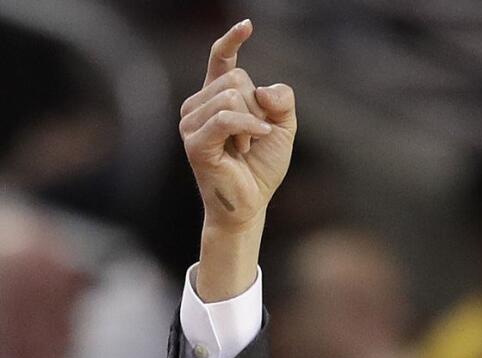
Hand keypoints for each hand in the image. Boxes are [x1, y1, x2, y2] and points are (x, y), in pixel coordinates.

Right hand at [179, 19, 295, 233]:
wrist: (252, 202)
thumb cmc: (262, 165)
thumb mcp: (283, 127)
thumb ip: (281, 100)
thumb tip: (262, 88)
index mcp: (217, 97)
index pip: (220, 59)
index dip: (231, 40)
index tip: (247, 25)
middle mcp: (198, 105)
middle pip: (237, 77)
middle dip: (258, 106)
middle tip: (255, 136)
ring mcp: (191, 122)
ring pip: (232, 95)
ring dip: (252, 123)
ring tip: (247, 146)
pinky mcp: (194, 142)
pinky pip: (226, 117)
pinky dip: (249, 126)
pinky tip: (257, 139)